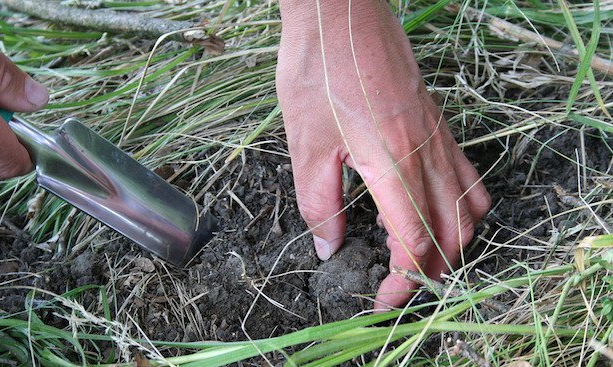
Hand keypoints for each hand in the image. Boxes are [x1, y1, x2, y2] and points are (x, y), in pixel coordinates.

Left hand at [276, 1, 490, 308]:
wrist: (340, 12)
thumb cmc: (317, 70)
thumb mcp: (305, 143)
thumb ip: (319, 202)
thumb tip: (329, 245)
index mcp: (393, 163)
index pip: (414, 241)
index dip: (402, 280)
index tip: (383, 300)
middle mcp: (426, 153)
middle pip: (451, 232)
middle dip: (430, 270)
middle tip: (397, 284)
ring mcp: (438, 136)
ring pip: (468, 207)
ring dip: (451, 243)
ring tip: (420, 256)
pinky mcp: (437, 121)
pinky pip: (467, 174)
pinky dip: (460, 206)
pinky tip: (435, 209)